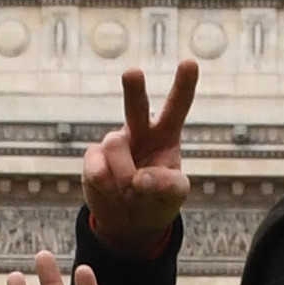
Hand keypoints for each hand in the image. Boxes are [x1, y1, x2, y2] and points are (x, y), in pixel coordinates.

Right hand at [78, 62, 196, 250]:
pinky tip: (112, 192)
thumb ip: (167, 185)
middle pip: (136, 105)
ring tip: (131, 193)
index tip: (190, 62)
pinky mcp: (93, 158)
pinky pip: (97, 169)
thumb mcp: (175, 195)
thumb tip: (140, 178)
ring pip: (115, 146)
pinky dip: (107, 186)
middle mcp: (139, 131)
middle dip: (133, 88)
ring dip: (125, 176)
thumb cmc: (158, 200)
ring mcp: (114, 143)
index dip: (183, 85)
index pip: (177, 106)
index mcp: (166, 133)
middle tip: (132, 72)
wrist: (130, 221)